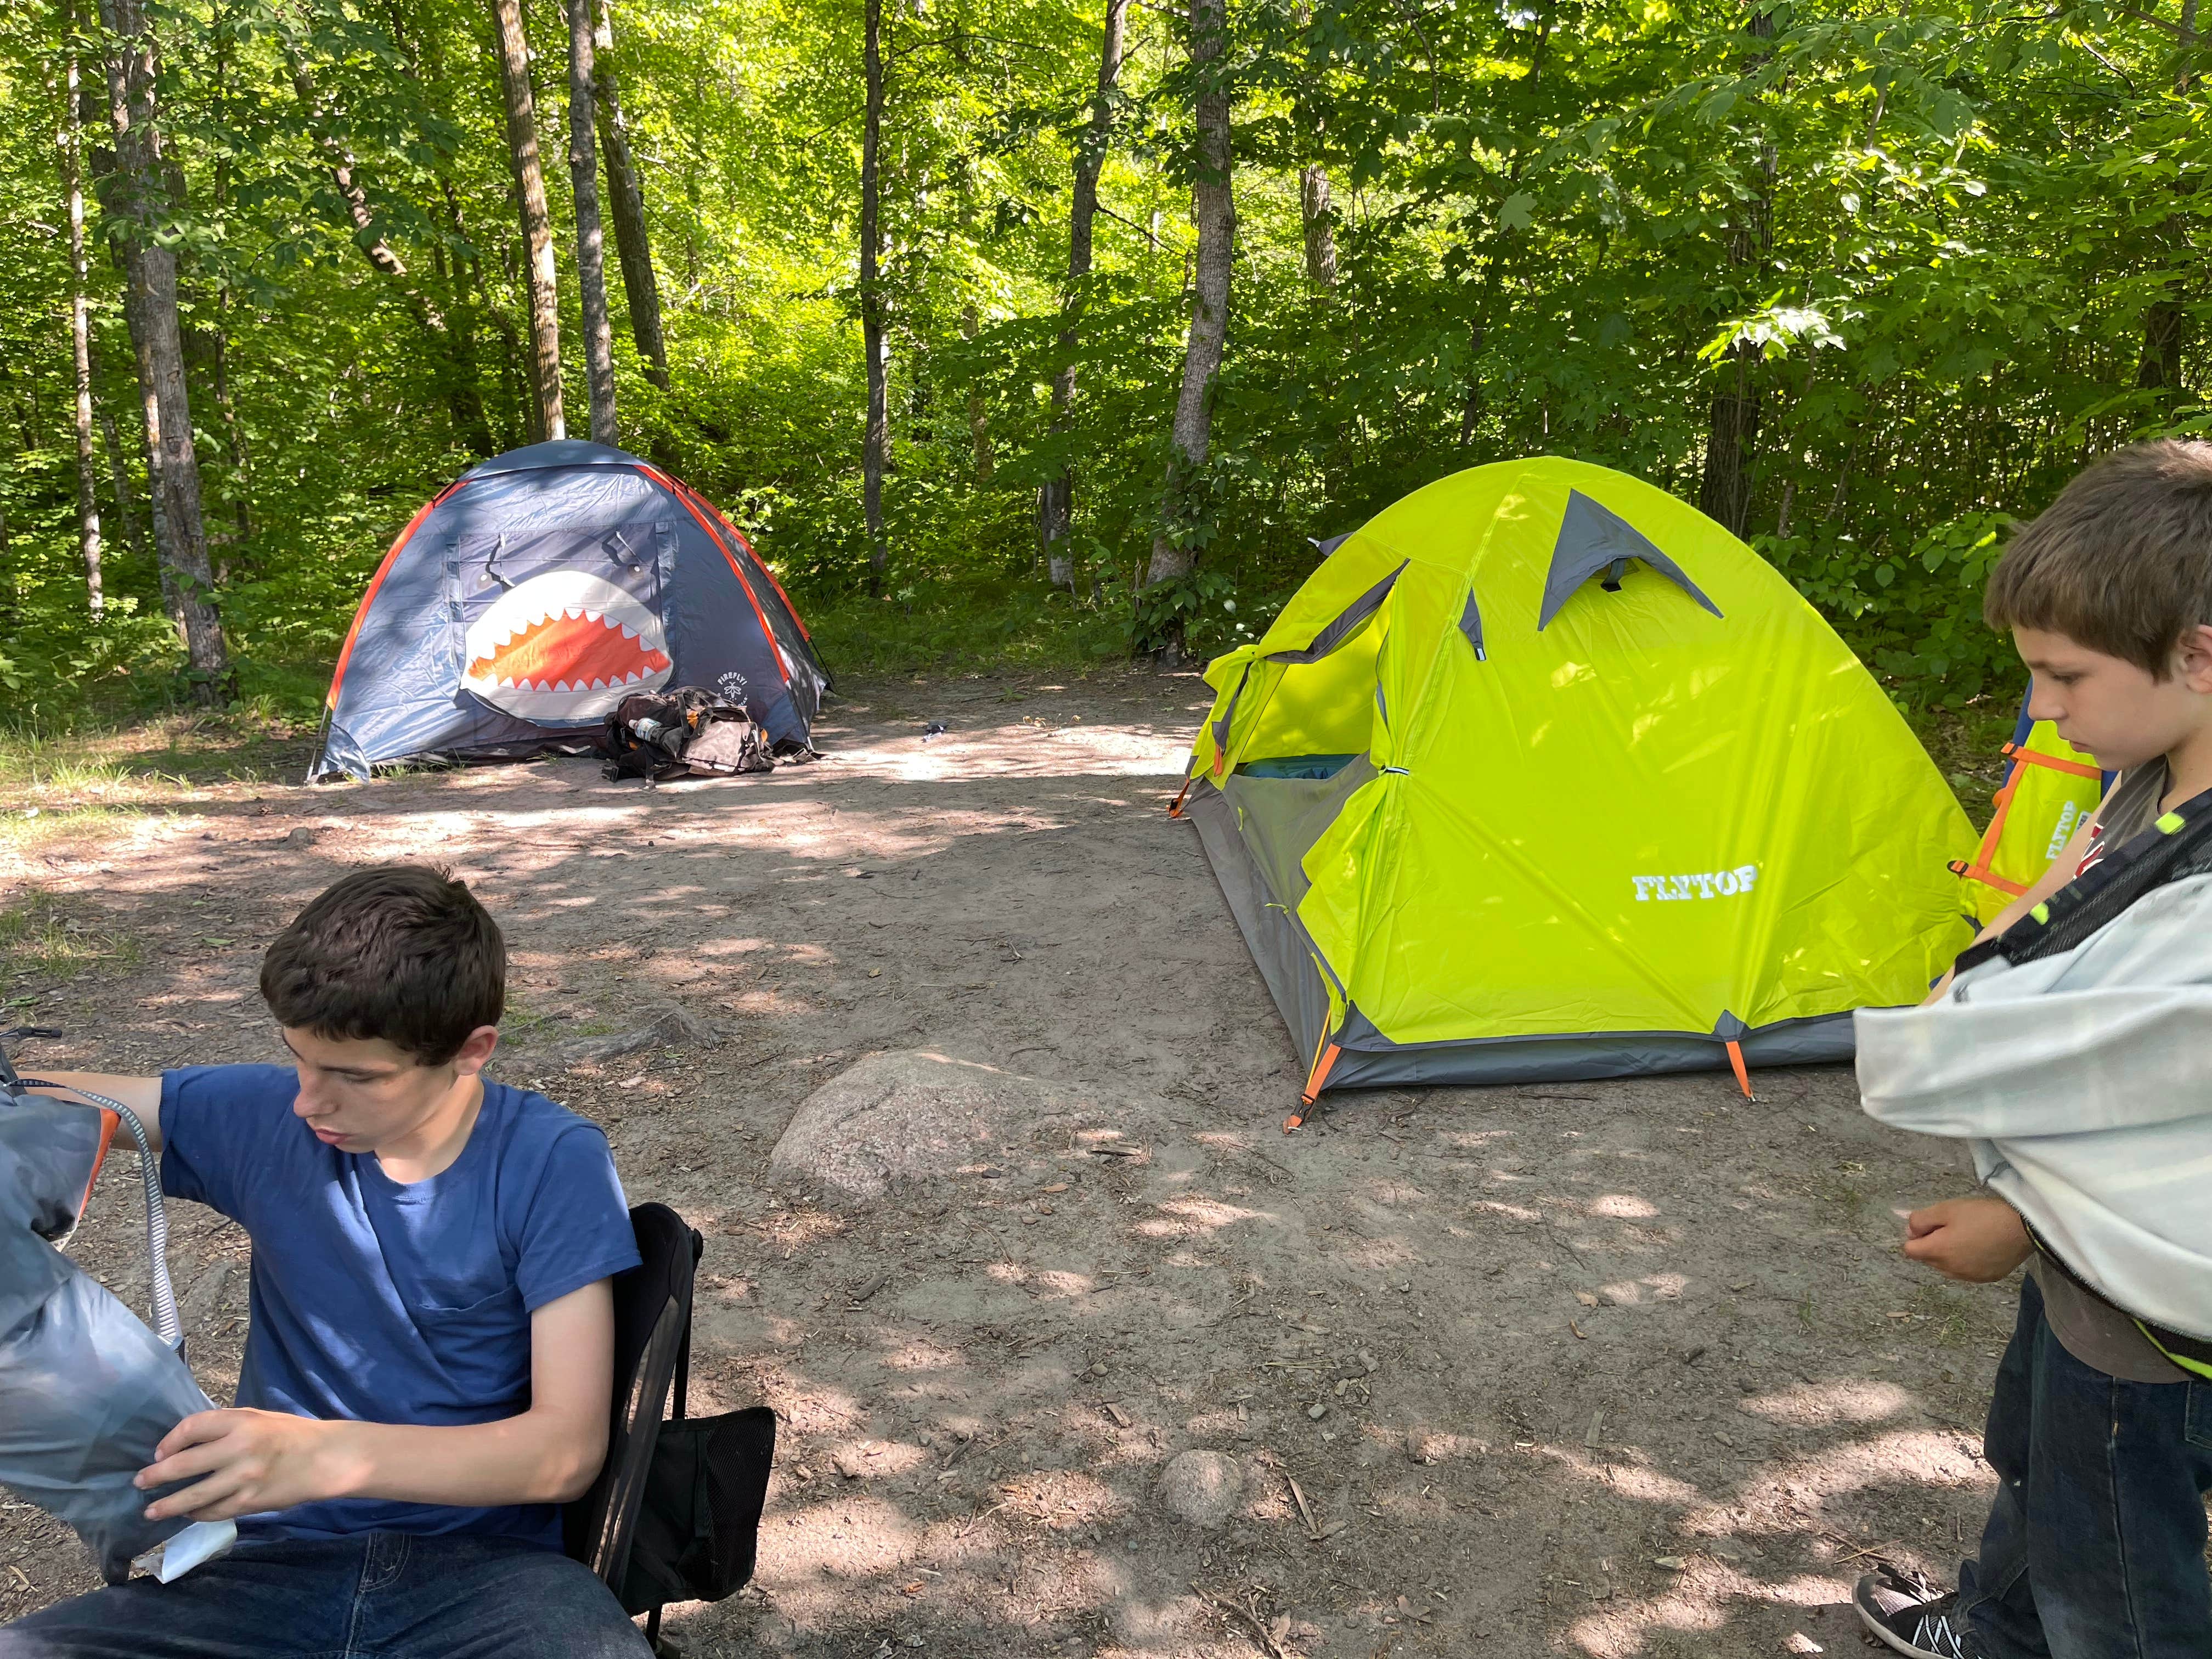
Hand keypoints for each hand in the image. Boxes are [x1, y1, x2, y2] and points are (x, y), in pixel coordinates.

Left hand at [136, 1409, 370, 1523]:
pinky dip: (197, 1514)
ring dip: (167, 1506)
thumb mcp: (258, 1418)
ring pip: (194, 1497)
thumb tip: (184, 1444)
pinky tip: (188, 1514)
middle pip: (184, 1465)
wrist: (325, 1458)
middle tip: (140, 1483)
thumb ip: (224, 1427)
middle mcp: (240, 1449)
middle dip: (156, 1476)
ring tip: (151, 1511)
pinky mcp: (250, 1502)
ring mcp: (244, 1479)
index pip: (192, 1428)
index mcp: (242, 1421)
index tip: (158, 1453)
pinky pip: (214, 1511)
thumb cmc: (290, 1434)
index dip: (169, 1441)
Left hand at [1902, 1196, 2031, 1282]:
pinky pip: (1965, 1272)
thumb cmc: (1982, 1215)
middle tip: (1950, 1227)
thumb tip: (1909, 1232)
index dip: (1914, 1236)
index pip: (1909, 1250)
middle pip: (1927, 1259)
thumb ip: (1920, 1220)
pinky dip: (1965, 1262)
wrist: (2022, 1227)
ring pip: (1945, 1268)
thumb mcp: (1946, 1209)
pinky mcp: (1986, 1278)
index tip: (1930, 1226)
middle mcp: (1950, 1270)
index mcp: (1938, 1252)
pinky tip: (1979, 1248)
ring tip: (1966, 1237)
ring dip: (1947, 1255)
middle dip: (1931, 1245)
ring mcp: (1970, 1277)